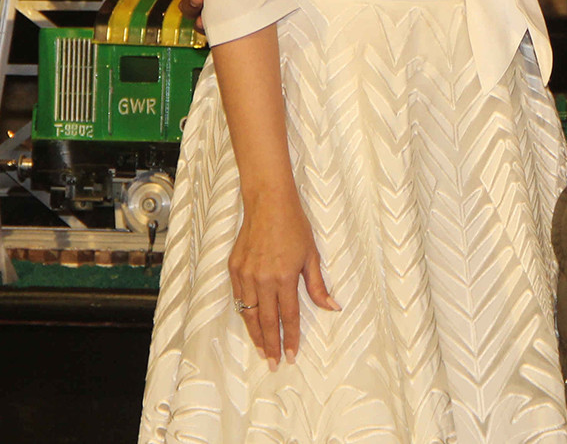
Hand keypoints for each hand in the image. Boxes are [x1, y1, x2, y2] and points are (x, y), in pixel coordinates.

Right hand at [231, 190, 338, 366]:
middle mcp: (262, 279)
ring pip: (248, 314)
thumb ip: (318, 286)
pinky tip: (250, 323)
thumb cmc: (294, 226)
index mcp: (284, 277)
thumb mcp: (311, 255)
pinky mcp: (234, 268)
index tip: (291, 355)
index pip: (288, 316)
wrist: (268, 203)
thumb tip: (332, 307)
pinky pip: (238, 298)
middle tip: (274, 363)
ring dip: (255, 334)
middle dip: (271, 344)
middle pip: (265, 321)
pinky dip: (244, 313)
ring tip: (262, 350)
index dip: (290, 338)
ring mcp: (245, 275)